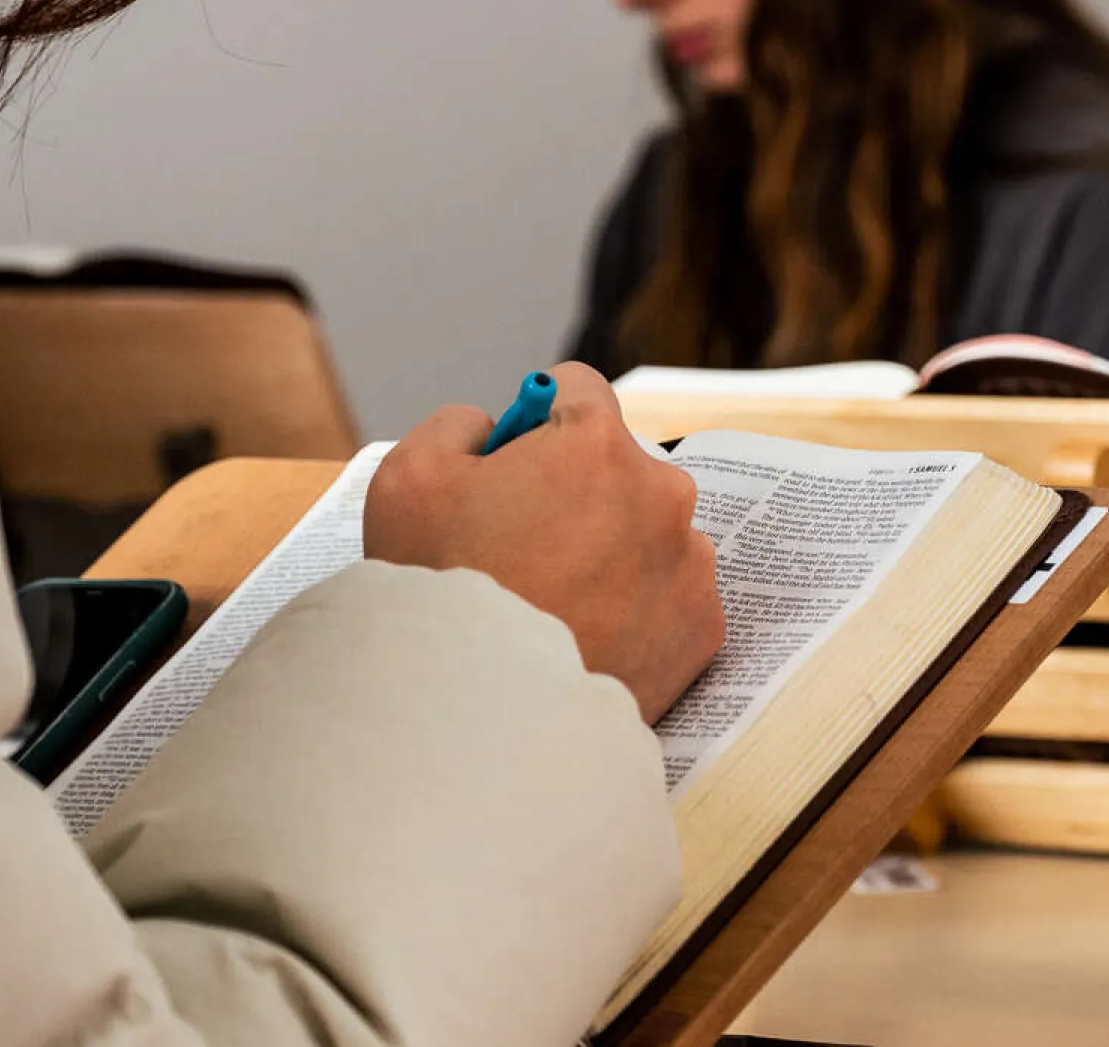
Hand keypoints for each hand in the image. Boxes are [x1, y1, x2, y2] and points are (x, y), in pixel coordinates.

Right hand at [363, 363, 724, 722]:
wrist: (479, 718)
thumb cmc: (439, 592)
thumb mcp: (406, 477)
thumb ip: (456, 425)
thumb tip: (492, 428)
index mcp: (597, 445)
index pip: (575, 391)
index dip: (533, 421)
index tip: (514, 460)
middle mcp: (662, 494)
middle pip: (615, 468)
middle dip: (574, 493)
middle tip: (520, 548)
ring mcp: (689, 567)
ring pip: (645, 534)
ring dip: (608, 552)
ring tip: (550, 604)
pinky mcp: (701, 632)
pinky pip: (668, 599)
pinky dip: (634, 611)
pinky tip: (583, 638)